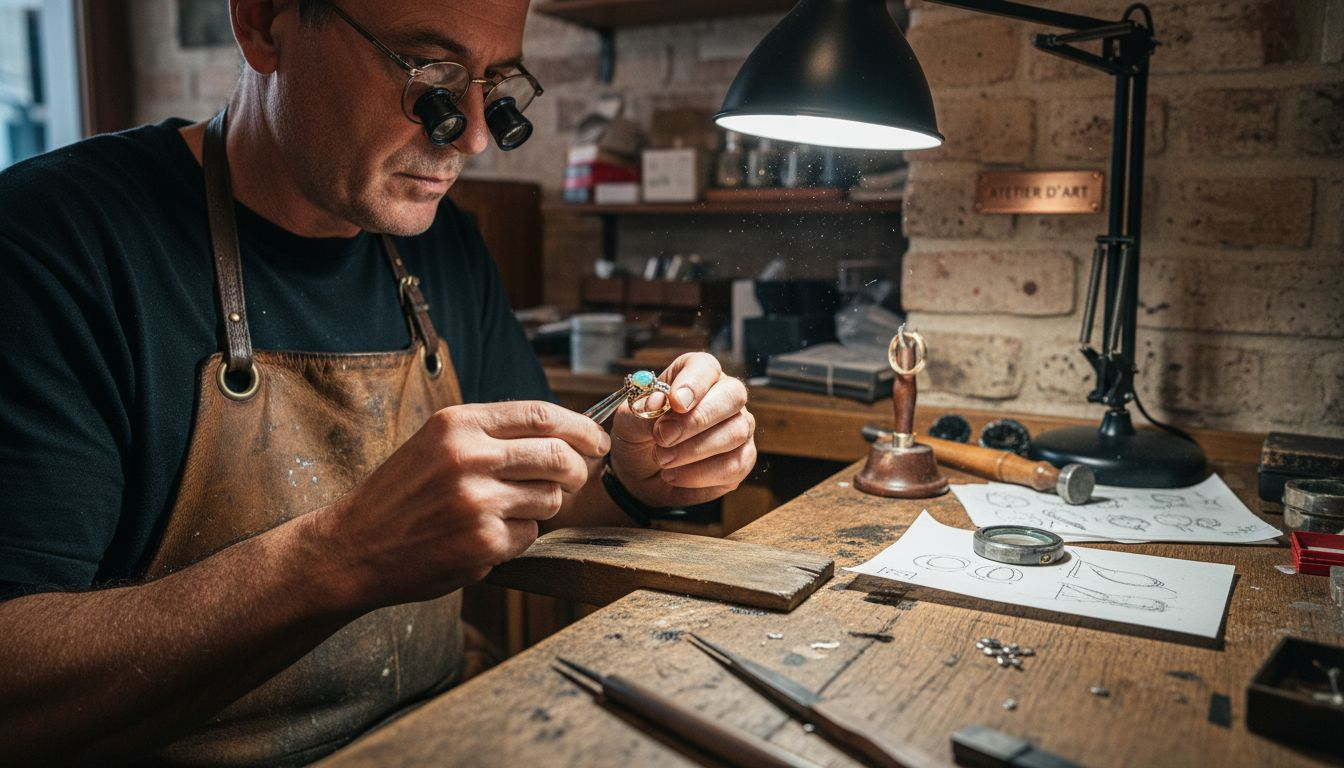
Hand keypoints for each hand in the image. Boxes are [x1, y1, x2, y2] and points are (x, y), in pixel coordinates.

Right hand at [312, 401, 609, 608]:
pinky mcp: (483, 542)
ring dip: (541, 508)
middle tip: (572, 480)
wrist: (353, 546)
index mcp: (459, 424)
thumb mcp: (438, 443)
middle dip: (577, 471)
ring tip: (505, 512)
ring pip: (550, 499)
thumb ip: (493, 434)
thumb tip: (563, 433)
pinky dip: (517, 538)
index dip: (581, 428)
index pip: (542, 415)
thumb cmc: (401, 494)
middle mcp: (469, 457)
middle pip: (559, 456)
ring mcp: (478, 501)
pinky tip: (484, 537)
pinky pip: (530, 535)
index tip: (598, 441)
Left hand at [609, 353, 755, 508]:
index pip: (705, 367)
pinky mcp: (742, 459)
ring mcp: (738, 426)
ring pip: (735, 432)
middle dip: (697, 420)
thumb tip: (658, 402)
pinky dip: (700, 474)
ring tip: (662, 460)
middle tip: (663, 438)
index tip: (675, 403)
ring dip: (694, 450)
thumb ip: (641, 410)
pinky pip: (734, 465)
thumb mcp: (627, 422)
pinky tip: (674, 476)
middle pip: (732, 396)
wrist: (642, 475)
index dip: (693, 384)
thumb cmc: (638, 437)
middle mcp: (724, 395)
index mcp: (695, 374)